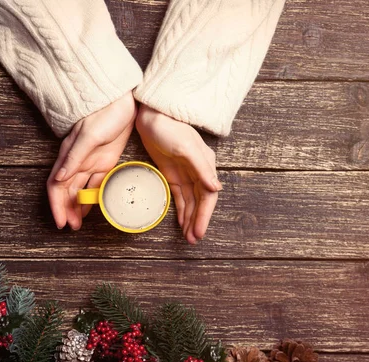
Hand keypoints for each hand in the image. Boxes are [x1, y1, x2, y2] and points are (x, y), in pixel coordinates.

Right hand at [47, 92, 135, 229]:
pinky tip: (96, 207)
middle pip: (67, 191)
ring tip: (79, 223)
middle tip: (72, 227)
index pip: (56, 185)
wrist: (120, 99)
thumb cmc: (103, 113)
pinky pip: (97, 183)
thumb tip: (61, 178)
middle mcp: (76, 162)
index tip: (60, 221)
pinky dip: (94, 196)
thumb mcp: (89, 135)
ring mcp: (90, 162)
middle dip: (67, 210)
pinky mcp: (105, 161)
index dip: (57, 205)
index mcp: (68, 156)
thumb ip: (75, 157)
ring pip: (80, 190)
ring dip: (78, 206)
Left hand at [136, 105, 221, 243]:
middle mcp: (198, 171)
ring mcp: (185, 173)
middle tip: (193, 240)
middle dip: (198, 221)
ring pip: (191, 202)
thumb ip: (201, 168)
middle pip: (200, 202)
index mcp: (205, 165)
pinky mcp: (172, 174)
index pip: (208, 196)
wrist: (152, 115)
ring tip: (188, 237)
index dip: (204, 215)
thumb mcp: (186, 147)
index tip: (199, 232)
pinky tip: (181, 222)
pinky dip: (181, 210)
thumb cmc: (170, 128)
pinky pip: (180, 196)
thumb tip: (216, 187)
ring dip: (190, 219)